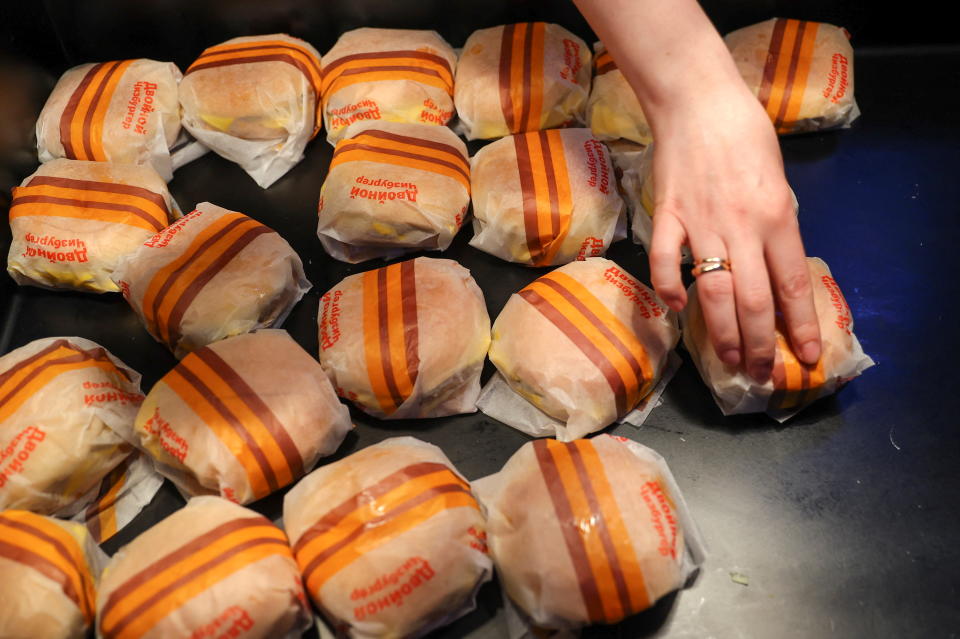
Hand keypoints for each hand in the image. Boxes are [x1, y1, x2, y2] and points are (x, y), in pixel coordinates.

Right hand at [647, 84, 821, 381]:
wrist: (697, 103)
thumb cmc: (745, 136)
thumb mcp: (779, 180)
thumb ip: (778, 227)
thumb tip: (774, 270)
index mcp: (778, 217)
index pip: (792, 285)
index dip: (799, 326)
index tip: (803, 357)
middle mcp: (743, 228)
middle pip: (753, 301)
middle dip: (759, 345)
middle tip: (762, 373)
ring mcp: (702, 225)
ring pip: (714, 293)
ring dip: (722, 334)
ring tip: (729, 361)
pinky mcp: (667, 218)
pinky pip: (667, 262)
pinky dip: (669, 290)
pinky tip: (675, 308)